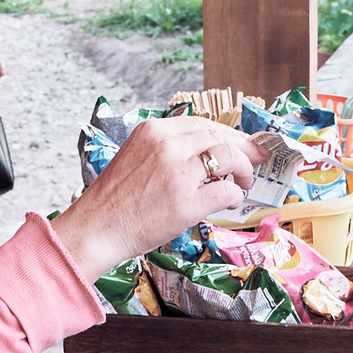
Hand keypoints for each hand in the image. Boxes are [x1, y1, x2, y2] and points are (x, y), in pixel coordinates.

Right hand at [48, 116, 261, 277]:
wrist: (95, 229)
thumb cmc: (114, 200)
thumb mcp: (136, 156)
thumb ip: (166, 149)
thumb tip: (205, 151)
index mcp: (153, 131)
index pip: (202, 124)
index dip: (227, 133)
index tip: (241, 142)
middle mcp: (166, 146)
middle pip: (220, 137)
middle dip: (244, 148)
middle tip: (257, 158)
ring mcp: (178, 174)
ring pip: (229, 159)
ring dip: (244, 170)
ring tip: (244, 181)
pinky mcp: (186, 203)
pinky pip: (226, 191)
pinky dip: (234, 195)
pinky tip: (230, 200)